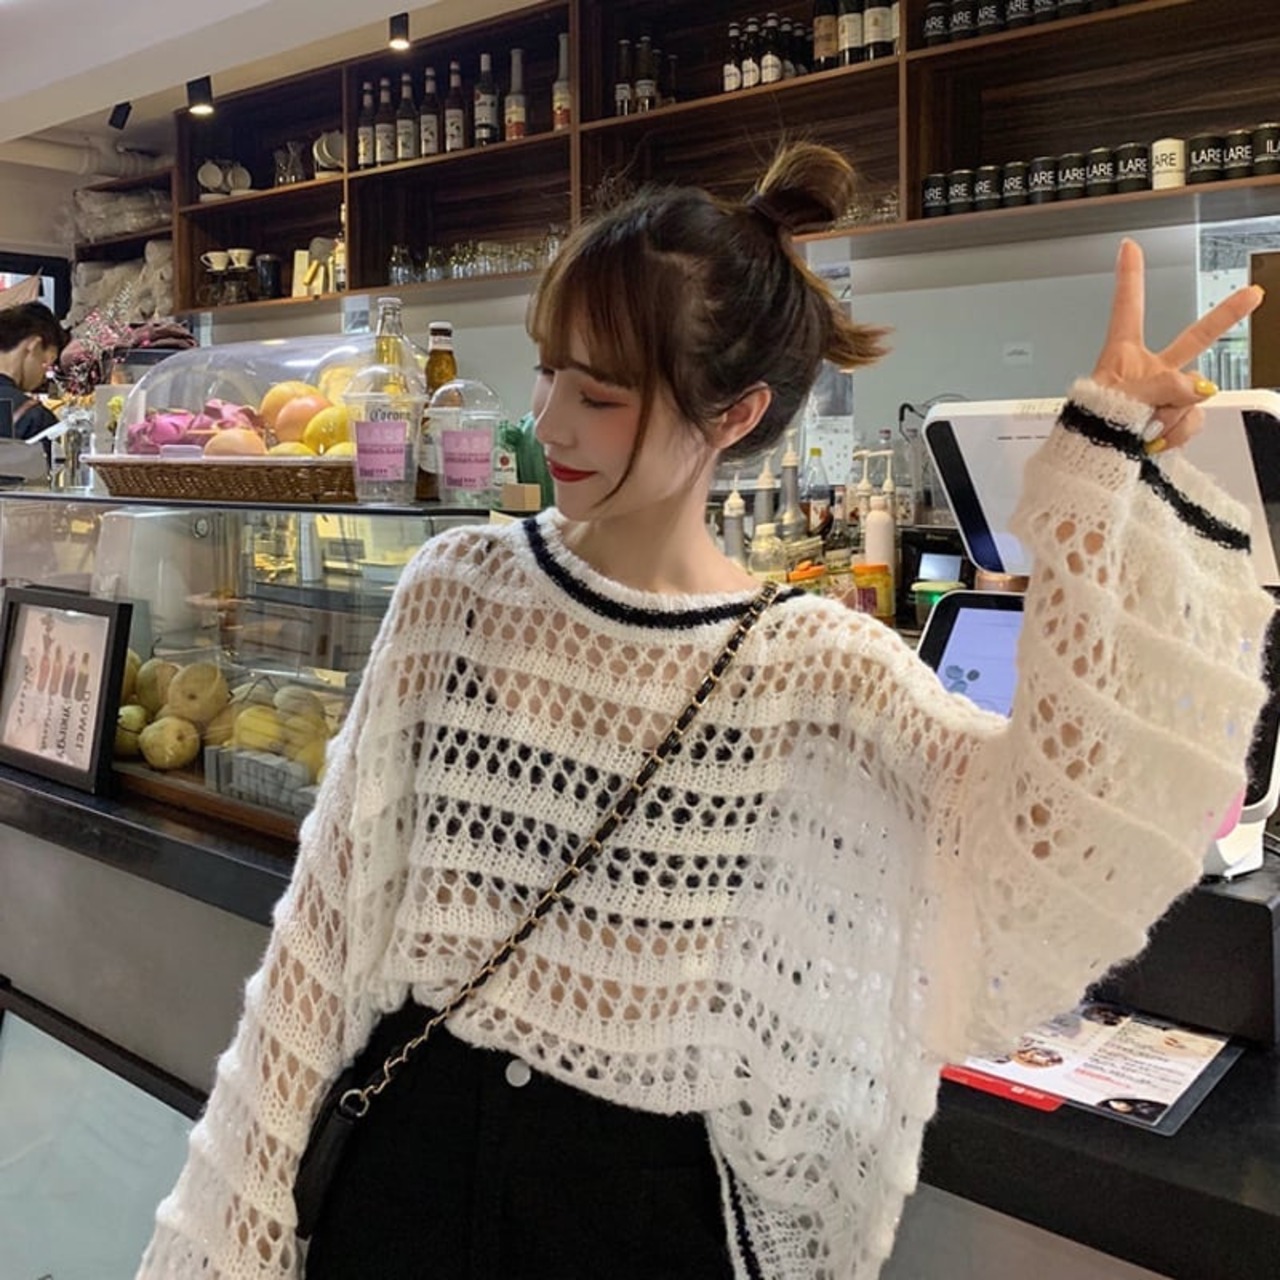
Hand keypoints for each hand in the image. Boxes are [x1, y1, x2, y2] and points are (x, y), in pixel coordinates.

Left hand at [1093, 238, 1264, 450]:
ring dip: (1172, 413)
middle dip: (1225, 317)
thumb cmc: (1093, 427)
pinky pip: (1191, 421)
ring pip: (1193, 395)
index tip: (1127, 247)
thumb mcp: (1124, 396)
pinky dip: (1175, 434)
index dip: (1129, 276)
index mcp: (1122, 355)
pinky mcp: (1173, 422)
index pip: (1127, 308)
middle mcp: (1146, 372)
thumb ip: (1165, 385)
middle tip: (1252, 294)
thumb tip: (1199, 388)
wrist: (1092, 464)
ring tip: (1145, 427)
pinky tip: (1154, 441)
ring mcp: (1164, 398)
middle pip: (1193, 339)